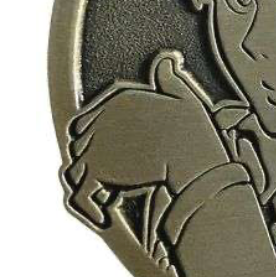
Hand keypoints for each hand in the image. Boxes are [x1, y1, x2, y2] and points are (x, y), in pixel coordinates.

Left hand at [62, 51, 229, 228]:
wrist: (197, 163)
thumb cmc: (196, 133)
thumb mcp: (185, 96)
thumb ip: (168, 78)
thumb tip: (166, 59)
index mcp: (121, 98)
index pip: (90, 119)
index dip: (98, 141)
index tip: (115, 158)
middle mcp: (103, 117)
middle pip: (81, 145)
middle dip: (94, 162)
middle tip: (115, 181)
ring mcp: (97, 144)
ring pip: (78, 170)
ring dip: (91, 185)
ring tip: (111, 197)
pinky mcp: (97, 171)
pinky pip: (81, 194)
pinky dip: (89, 209)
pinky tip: (105, 216)